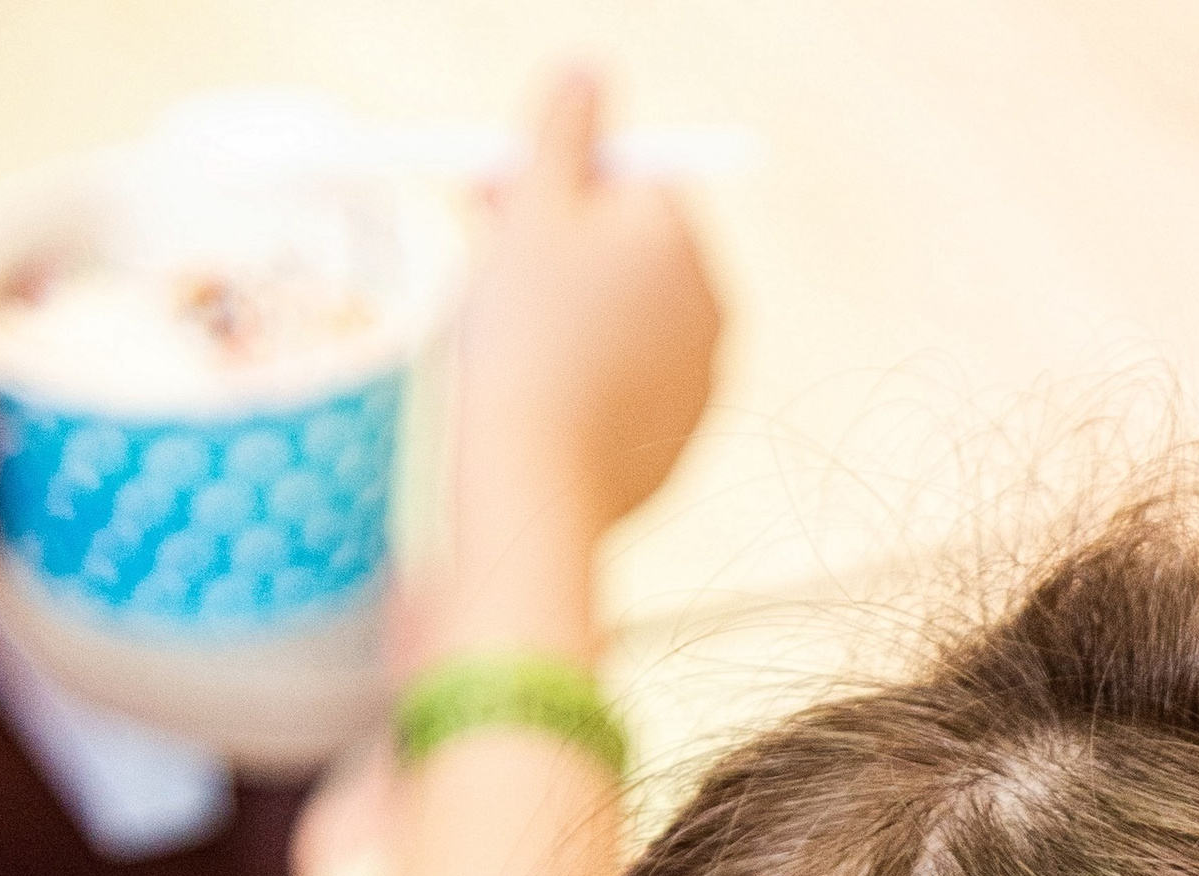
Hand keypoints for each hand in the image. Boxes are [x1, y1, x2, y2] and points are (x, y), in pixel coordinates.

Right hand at [452, 73, 721, 566]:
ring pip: (628, 314)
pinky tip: (544, 389)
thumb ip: (562, 128)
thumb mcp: (534, 205)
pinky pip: (629, 379)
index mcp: (682, 238)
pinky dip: (589, 372)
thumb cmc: (529, 334)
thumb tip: (590, 71)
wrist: (539, 481)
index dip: (558, 178)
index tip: (500, 192)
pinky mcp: (681, 436)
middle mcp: (712, 306)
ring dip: (572, 302)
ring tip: (509, 325)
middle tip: (486, 237)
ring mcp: (703, 379)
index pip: (628, 175)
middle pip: (632, 244)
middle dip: (562, 234)